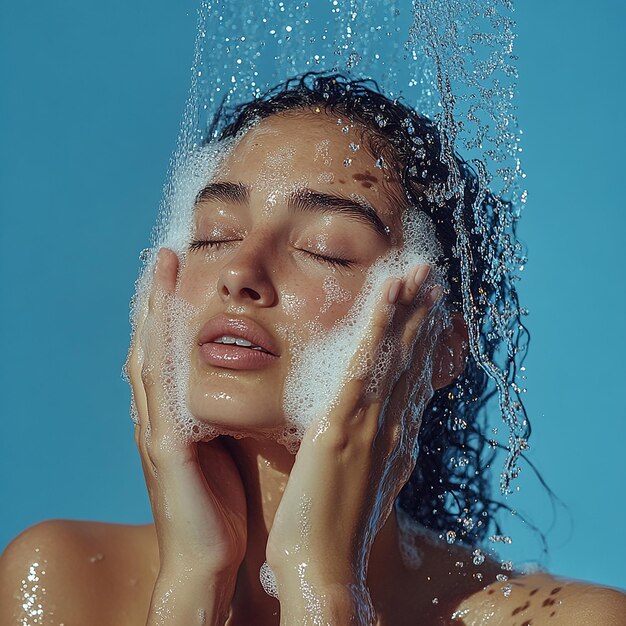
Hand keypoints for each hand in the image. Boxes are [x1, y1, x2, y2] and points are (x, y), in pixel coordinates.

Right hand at [126, 248, 246, 622]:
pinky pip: (160, 389)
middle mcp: (158, 417)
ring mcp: (156, 430)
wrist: (208, 562)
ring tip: (158, 270)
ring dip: (151, 313)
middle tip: (161, 257)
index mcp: (175, 419)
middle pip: (151, 345)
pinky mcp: (165, 446)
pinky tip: (162, 323)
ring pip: (149, 357)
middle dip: (153, 301)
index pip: (170, 355)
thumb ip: (222, 421)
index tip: (178, 275)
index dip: (169, 314)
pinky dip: (159, 352)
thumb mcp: (223, 454)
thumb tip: (243, 392)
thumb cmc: (221, 510)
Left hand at [266, 265, 440, 622]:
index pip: (413, 384)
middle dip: (424, 319)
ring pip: (395, 354)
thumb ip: (377, 464)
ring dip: (409, 309)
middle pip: (412, 362)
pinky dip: (381, 323)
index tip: (432, 319)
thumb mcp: (361, 491)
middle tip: (434, 283)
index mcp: (392, 442)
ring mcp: (371, 423)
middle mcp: (391, 428)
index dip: (425, 348)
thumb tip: (391, 454)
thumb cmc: (331, 535)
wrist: (323, 571)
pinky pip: (366, 361)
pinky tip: (390, 291)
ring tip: (420, 272)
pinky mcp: (344, 422)